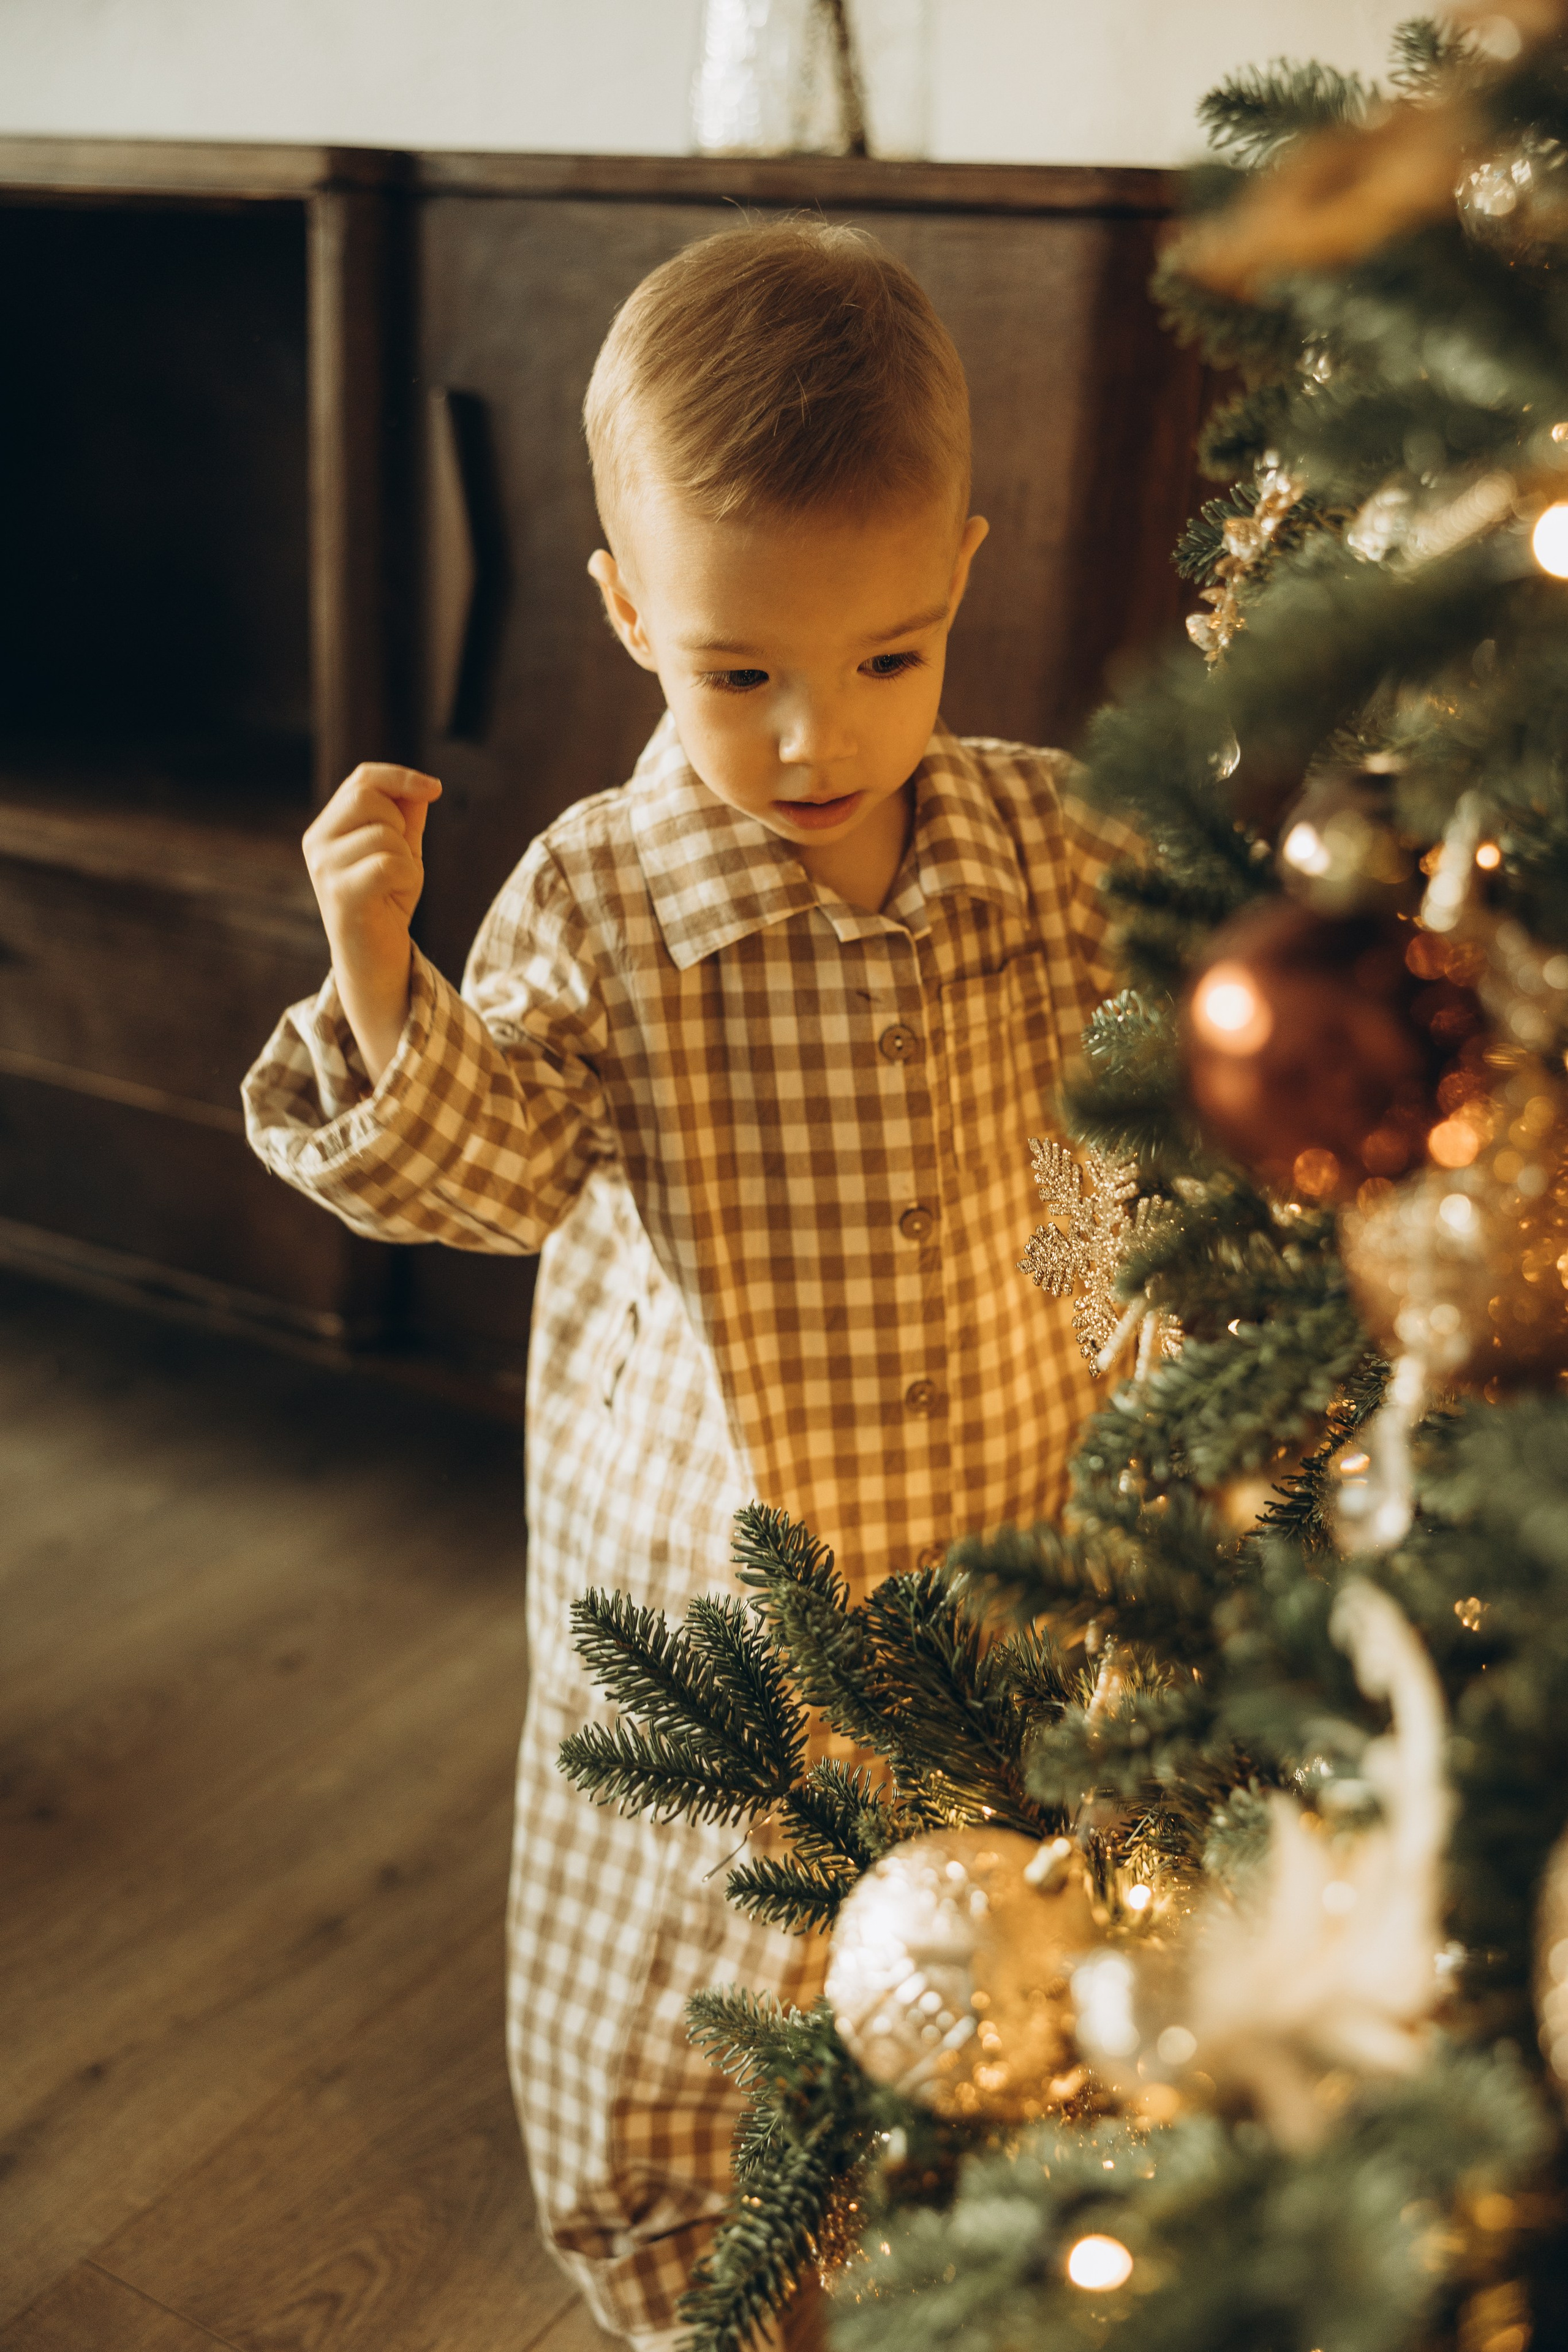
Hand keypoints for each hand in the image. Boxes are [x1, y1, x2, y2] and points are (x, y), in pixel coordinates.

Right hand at [303, 763, 442, 1083]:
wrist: (377, 961)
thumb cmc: (388, 903)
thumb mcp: (402, 851)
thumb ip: (406, 816)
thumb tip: (421, 785)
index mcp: (326, 828)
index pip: (361, 779)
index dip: (400, 776)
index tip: (435, 789)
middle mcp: (316, 843)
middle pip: (369, 796)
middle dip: (401, 825)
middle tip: (401, 861)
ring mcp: (324, 868)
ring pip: (385, 833)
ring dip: (407, 859)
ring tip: (395, 887)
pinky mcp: (341, 893)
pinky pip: (389, 862)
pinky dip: (408, 877)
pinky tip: (398, 897)